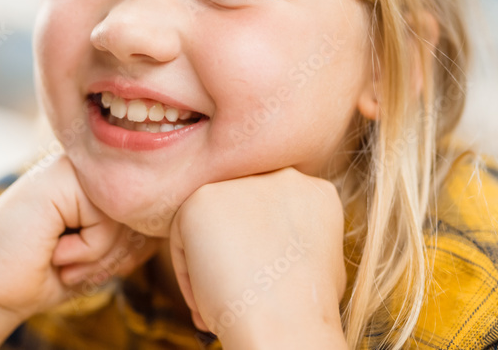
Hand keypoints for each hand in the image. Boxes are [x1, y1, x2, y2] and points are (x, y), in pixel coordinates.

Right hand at [0, 155, 160, 322]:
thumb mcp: (102, 253)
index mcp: (100, 178)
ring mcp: (76, 166)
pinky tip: (52, 245)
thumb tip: (177, 224)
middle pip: (141, 217)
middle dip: (110, 255)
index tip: (84, 260)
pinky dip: (83, 250)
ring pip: (127, 220)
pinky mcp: (64, 177)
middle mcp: (91, 165)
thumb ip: (135, 233)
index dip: (125, 251)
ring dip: (96, 255)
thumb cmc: (44, 272)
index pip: (147, 213)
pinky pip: (106, 223)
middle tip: (68, 260)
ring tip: (59, 253)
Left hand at [168, 167, 346, 347]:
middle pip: (240, 215)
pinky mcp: (202, 196)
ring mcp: (241, 182)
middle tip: (231, 294)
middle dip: (230, 252)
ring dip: (207, 263)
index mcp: (314, 191)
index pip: (271, 215)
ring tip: (220, 301)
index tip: (255, 285)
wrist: (284, 322)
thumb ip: (291, 238)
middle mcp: (280, 176)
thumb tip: (267, 247)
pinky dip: (187, 272)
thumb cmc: (303, 309)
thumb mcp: (315, 261)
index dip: (259, 253)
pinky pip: (182, 235)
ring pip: (209, 223)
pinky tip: (207, 295)